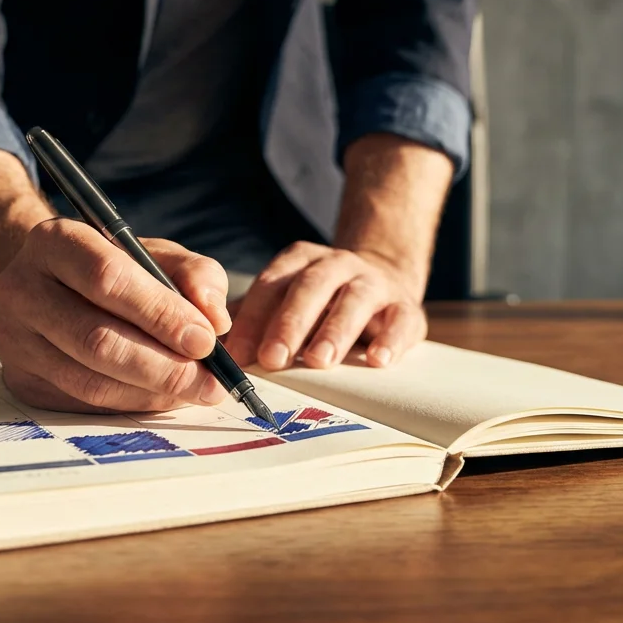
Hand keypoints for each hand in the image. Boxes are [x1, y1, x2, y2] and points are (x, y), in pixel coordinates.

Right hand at [0, 218, 233, 412]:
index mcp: (54, 241)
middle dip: (163, 367)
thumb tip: (215, 320)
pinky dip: (130, 404)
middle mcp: (23, 288)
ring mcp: (14, 338)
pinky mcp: (20, 378)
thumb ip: (195, 275)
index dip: (160, 314)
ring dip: (151, 393)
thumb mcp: (156, 255)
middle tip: (210, 383)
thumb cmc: (111, 268)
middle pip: (96, 339)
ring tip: (194, 391)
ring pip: (89, 381)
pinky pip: (82, 403)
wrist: (48, 285)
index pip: (107, 279)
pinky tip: (158, 396)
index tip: (205, 340)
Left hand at [226, 241, 427, 370]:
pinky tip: (378, 361)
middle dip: (290, 323)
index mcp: (300, 261)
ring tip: (319, 361)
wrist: (384, 283)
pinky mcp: (405, 307)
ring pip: (355, 300)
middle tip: (273, 358)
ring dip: (335, 331)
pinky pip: (401, 319)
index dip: (253, 318)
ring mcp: (374, 283)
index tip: (238, 353)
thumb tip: (216, 352)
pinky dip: (391, 339)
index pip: (271, 285)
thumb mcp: (286, 302)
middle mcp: (337, 265)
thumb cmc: (322, 303)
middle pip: (311, 287)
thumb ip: (253, 322)